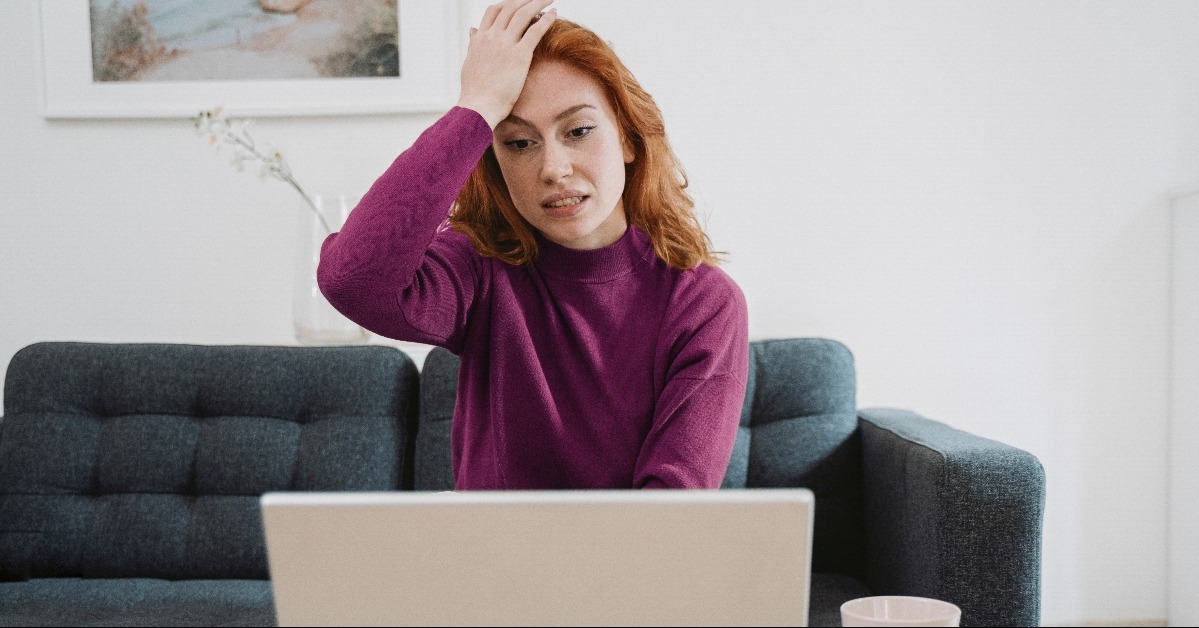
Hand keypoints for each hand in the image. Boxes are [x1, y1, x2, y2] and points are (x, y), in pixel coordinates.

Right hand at [456, 0, 556, 128]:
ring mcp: (505, 45)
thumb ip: (473, 44)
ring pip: (524, 14)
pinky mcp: (519, 55)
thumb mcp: (470, 62)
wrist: (478, 107)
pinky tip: (554, 13)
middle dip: (526, 0)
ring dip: (538, 3)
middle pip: (510, 7)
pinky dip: (546, 19)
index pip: (494, 11)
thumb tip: (472, 31)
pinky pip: (535, 30)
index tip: (519, 3)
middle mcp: (491, 37)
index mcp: (480, 38)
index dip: (508, 4)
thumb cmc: (474, 91)